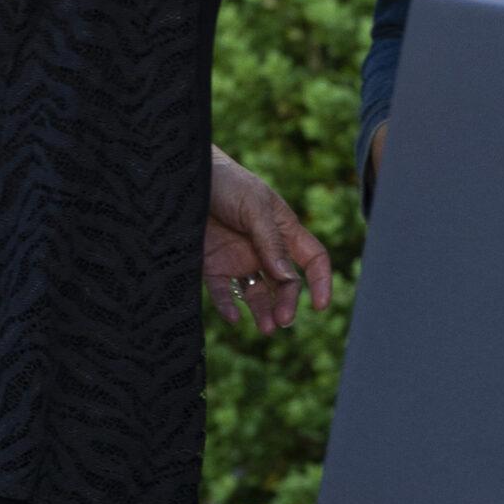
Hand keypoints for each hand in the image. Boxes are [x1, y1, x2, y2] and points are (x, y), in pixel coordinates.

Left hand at [204, 149, 332, 333]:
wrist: (182, 176)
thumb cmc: (226, 182)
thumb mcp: (254, 206)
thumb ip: (271, 241)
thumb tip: (289, 278)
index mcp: (283, 229)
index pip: (312, 258)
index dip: (320, 281)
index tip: (320, 305)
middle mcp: (263, 248)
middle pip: (285, 283)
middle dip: (287, 302)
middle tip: (282, 320)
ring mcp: (238, 258)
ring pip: (257, 294)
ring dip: (263, 312)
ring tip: (265, 328)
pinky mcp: (211, 265)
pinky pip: (222, 292)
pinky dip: (228, 307)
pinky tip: (232, 317)